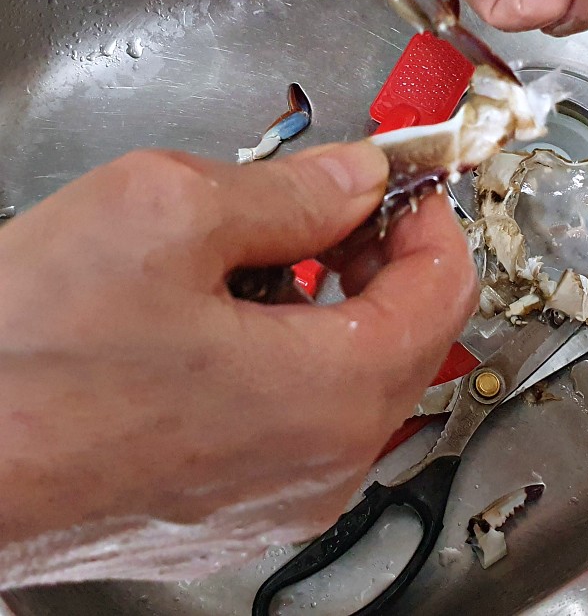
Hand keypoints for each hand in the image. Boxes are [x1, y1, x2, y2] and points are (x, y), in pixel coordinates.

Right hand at [0, 142, 475, 578]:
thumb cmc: (17, 364)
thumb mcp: (166, 216)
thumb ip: (292, 190)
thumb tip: (354, 179)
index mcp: (331, 394)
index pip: (444, 288)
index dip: (431, 217)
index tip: (405, 184)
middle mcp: (321, 465)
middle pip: (407, 336)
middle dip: (382, 257)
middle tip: (340, 205)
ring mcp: (277, 498)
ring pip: (353, 377)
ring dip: (332, 303)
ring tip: (267, 253)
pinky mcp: (228, 508)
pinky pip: (299, 420)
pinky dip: (290, 356)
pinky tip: (226, 319)